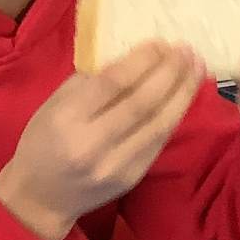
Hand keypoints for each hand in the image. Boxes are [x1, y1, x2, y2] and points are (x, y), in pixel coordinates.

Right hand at [0, 42, 204, 239]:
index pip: (114, 84)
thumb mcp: (56, 103)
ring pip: (159, 124)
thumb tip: (136, 60)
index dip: (143, 61)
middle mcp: (93, 144)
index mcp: (69, 118)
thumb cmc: (43, 141)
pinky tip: (184, 97)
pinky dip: (174, 116)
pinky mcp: (132, 178)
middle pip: (143, 103)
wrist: (41, 197)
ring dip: (183, 93)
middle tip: (187, 51)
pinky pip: (159, 142)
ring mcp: (116, 165)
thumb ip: (92, 81)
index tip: (161, 43)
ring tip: (198, 68)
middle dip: (170, 73)